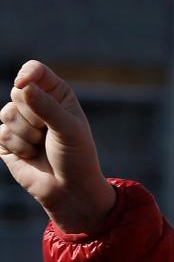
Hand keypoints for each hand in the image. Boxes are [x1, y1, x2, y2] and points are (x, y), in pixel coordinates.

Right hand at [0, 60, 115, 232]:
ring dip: (26, 134)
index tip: (24, 84)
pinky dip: (18, 147)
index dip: (27, 75)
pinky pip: (0, 133)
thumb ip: (47, 107)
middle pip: (18, 92)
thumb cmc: (77, 157)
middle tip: (50, 132)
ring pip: (6, 113)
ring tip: (42, 146)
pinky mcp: (6, 140)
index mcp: (57, 95)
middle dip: (34, 115)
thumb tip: (23, 87)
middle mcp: (36, 105)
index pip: (35, 71)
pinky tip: (31, 155)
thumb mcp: (68, 129)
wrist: (70, 190)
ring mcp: (19, 122)